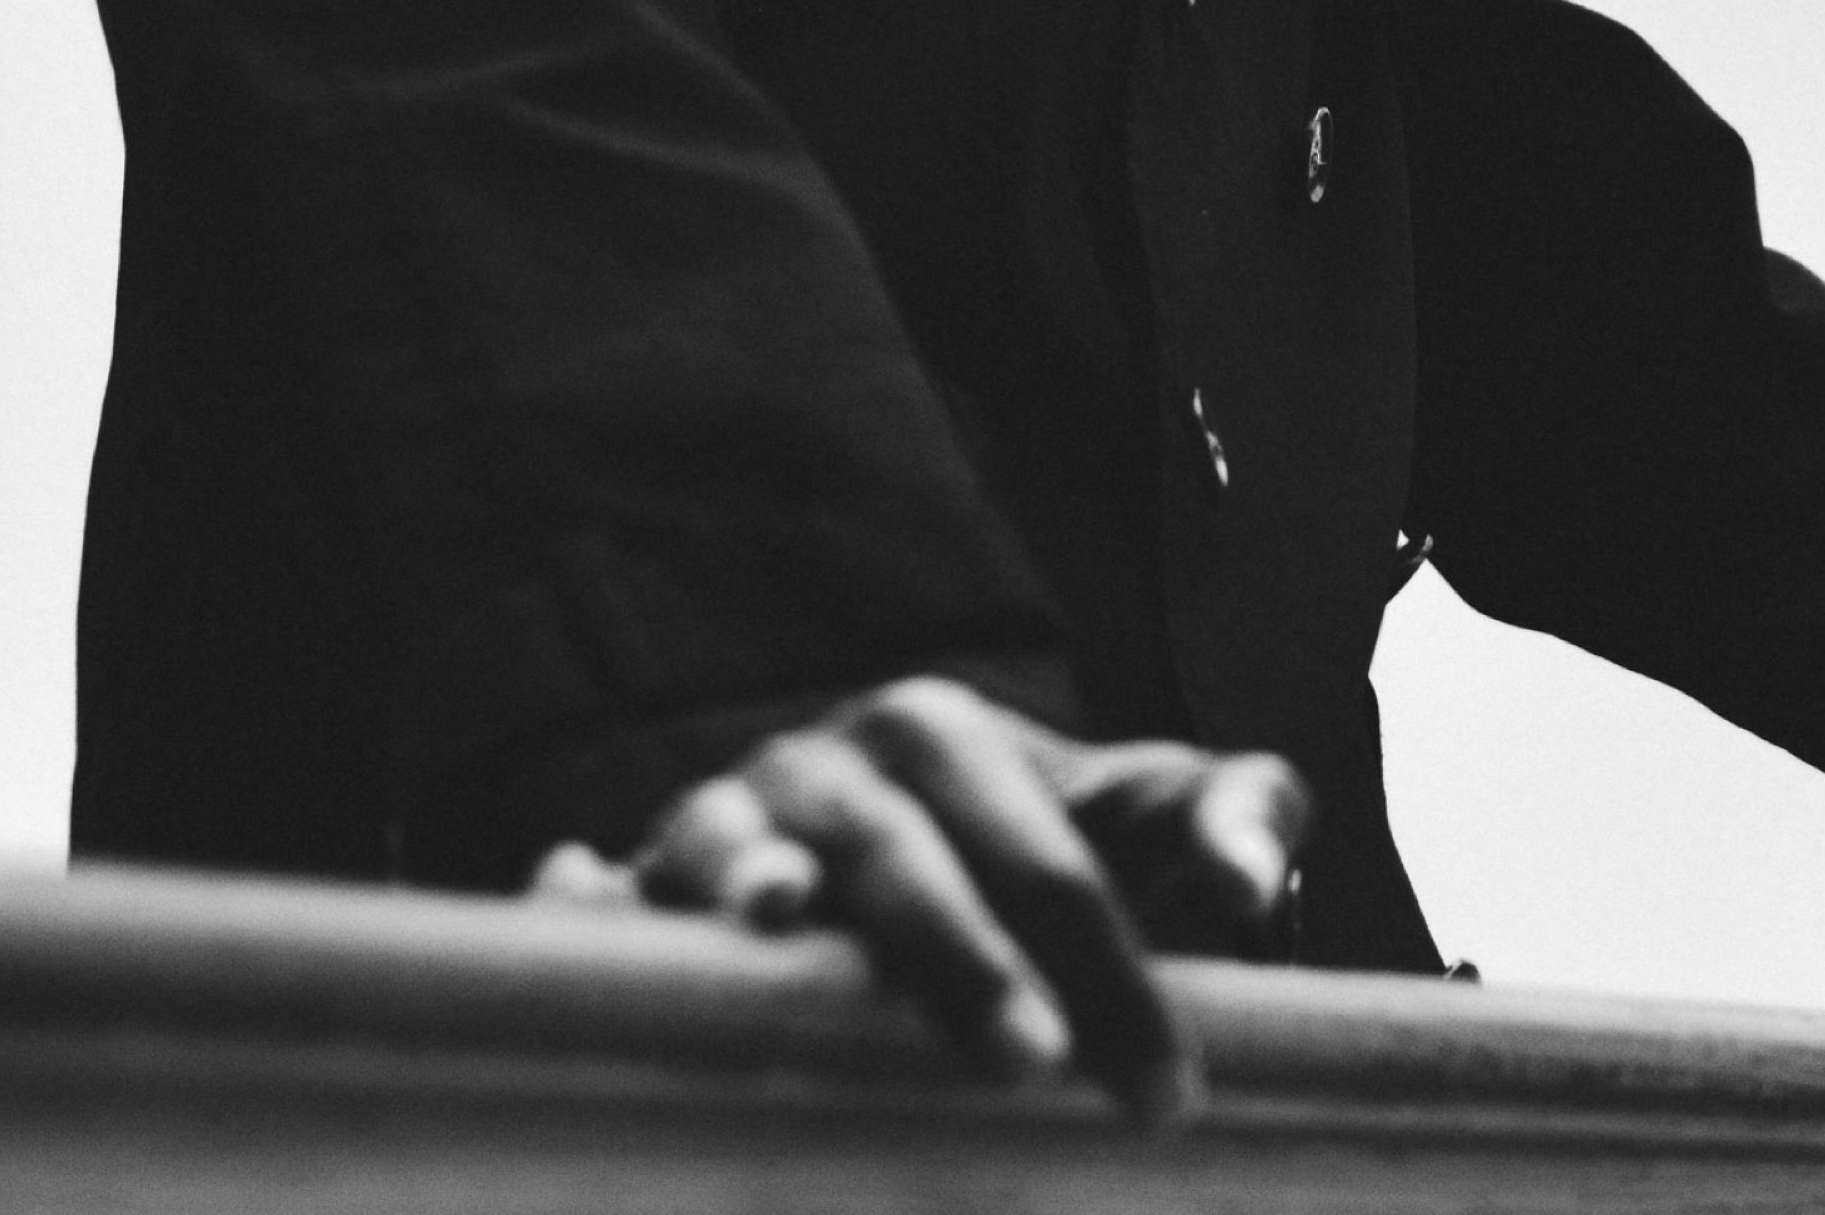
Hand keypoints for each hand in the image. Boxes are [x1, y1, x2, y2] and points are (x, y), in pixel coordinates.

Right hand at [528, 674, 1310, 1120]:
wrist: (893, 853)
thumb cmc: (1035, 850)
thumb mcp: (1142, 816)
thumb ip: (1236, 813)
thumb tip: (1250, 877)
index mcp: (944, 737)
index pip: (1048, 853)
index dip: (1114, 963)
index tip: (1163, 1087)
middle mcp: (823, 768)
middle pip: (901, 854)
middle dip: (963, 950)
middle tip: (1029, 1058)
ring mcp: (716, 826)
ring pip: (727, 847)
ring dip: (750, 879)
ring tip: (779, 922)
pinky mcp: (630, 901)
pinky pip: (588, 903)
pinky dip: (574, 905)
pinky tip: (574, 902)